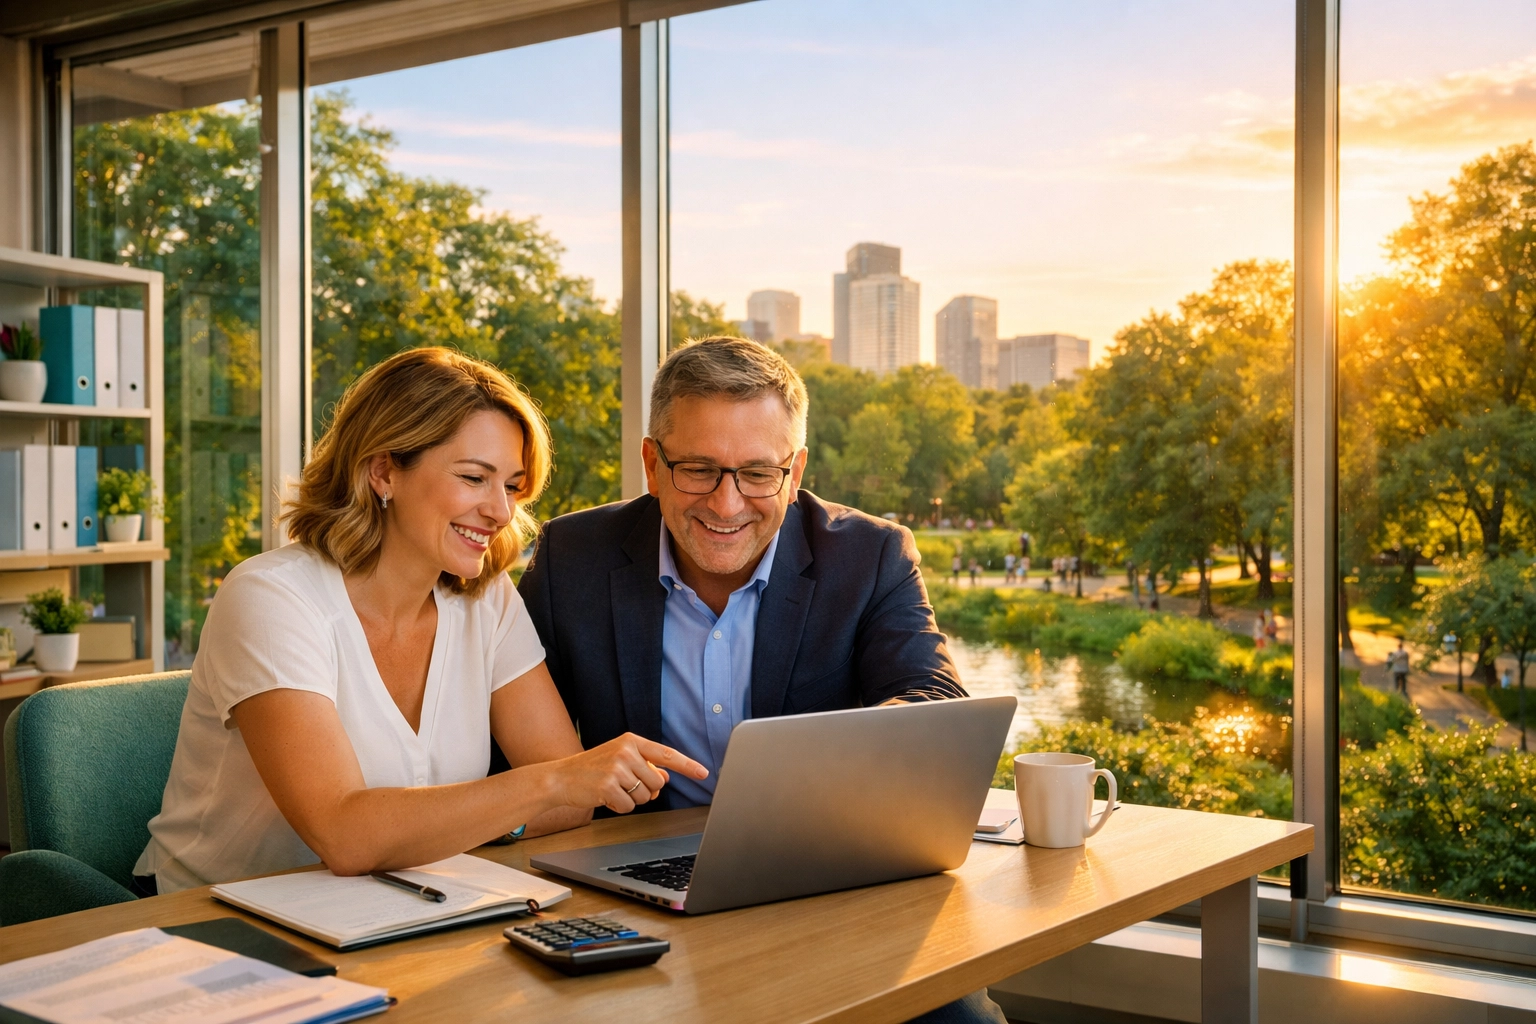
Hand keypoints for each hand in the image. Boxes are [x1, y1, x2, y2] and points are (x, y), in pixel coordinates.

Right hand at [545, 733, 708, 813]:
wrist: (561, 778)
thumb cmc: (593, 769)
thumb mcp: (620, 761)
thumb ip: (645, 766)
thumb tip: (666, 777)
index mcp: (631, 741)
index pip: (666, 754)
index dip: (687, 765)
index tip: (704, 773)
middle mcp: (626, 751)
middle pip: (657, 782)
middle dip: (645, 790)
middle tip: (625, 785)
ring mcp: (616, 768)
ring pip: (645, 796)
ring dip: (632, 799)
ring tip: (613, 789)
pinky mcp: (608, 785)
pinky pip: (629, 806)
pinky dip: (619, 807)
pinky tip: (605, 797)